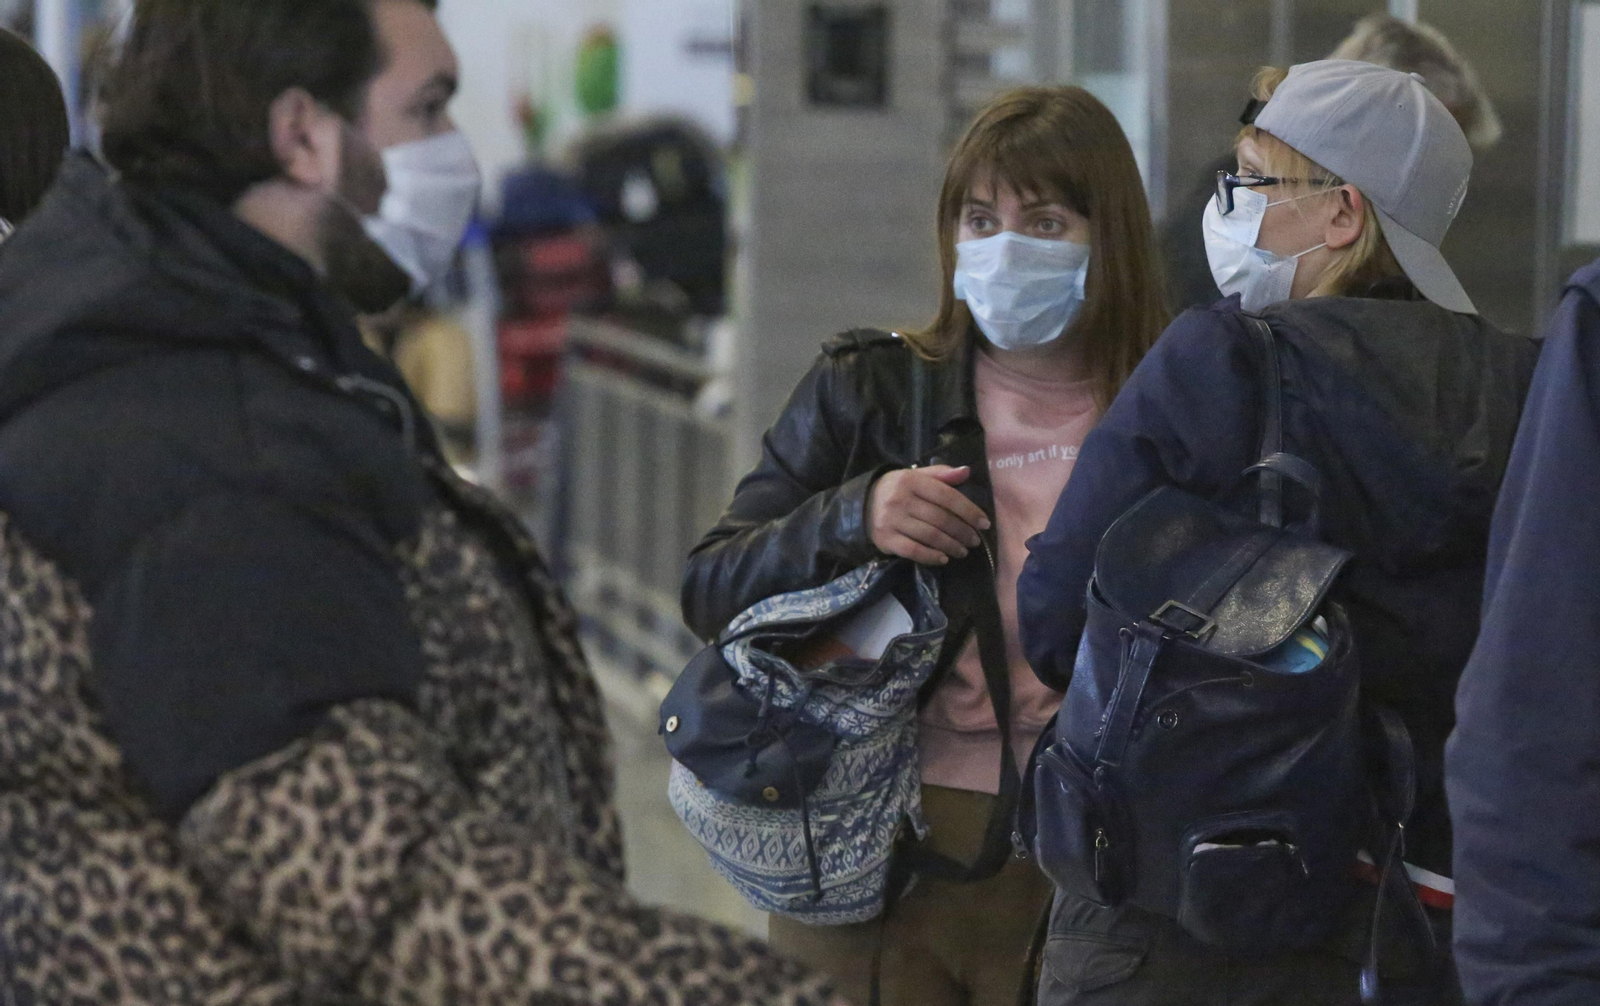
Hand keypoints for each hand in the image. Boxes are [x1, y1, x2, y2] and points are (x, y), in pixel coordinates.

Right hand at [866, 465, 990, 565]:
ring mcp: (892, 521)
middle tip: (974, 541)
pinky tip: (943, 559)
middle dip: (962, 532)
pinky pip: (913, 551)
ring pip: (930, 536)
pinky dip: (931, 557)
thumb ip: (941, 474)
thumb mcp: (915, 476)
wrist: (860, 504)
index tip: (983, 523)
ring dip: (951, 546)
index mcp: (911, 480)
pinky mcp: (886, 539)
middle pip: (940, 518)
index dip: (968, 511)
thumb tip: (966, 472)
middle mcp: (900, 499)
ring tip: (963, 551)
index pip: (946, 496)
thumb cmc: (895, 489)